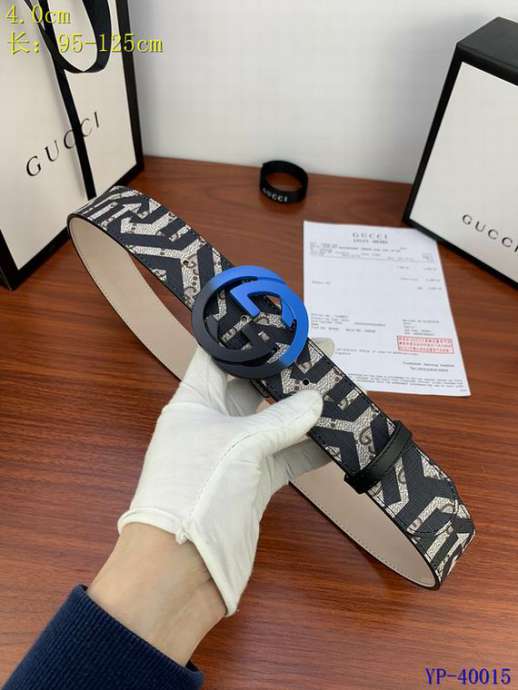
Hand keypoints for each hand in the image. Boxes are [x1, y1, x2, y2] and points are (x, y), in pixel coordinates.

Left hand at [117, 345, 328, 615]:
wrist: (181, 570)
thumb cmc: (194, 492)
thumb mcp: (238, 444)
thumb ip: (280, 419)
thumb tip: (316, 398)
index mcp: (193, 402)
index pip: (217, 357)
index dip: (244, 337)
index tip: (277, 321)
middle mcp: (212, 424)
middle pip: (251, 387)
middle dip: (284, 371)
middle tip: (322, 353)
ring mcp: (234, 455)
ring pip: (273, 422)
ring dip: (302, 410)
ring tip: (336, 388)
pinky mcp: (252, 484)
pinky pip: (284, 457)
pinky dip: (307, 448)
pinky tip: (334, 436)